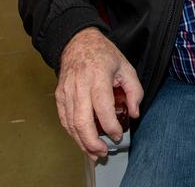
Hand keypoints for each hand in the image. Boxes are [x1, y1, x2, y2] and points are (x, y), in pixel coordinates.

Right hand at [56, 27, 142, 159]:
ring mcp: (67, 91)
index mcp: (98, 76)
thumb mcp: (126, 66)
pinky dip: (72, 133)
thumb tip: (133, 113)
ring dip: (82, 142)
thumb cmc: (103, 54)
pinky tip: (82, 141)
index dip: (111, 126)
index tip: (118, 135)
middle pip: (82, 121)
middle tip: (104, 152)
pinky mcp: (59, 95)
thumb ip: (134, 90)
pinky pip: (64, 119)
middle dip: (92, 142)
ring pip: (71, 123)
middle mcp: (80, 85)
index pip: (103, 107)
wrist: (77, 41)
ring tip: (94, 153)